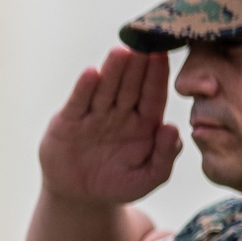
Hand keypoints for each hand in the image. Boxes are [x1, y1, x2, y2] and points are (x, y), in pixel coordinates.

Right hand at [38, 49, 180, 205]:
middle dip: (137, 65)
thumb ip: (165, 156)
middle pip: (129, 86)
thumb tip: (172, 128)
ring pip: (105, 89)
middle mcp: (119, 113)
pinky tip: (91, 73)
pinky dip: (83, 89)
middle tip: (144, 43)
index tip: (163, 55)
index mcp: (144, 122)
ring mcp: (93, 116)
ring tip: (120, 51)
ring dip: (112, 71)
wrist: (80, 198)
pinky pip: (78, 103)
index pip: (153, 94)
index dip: (157, 76)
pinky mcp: (69, 122)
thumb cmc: (118, 184)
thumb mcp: (149, 178)